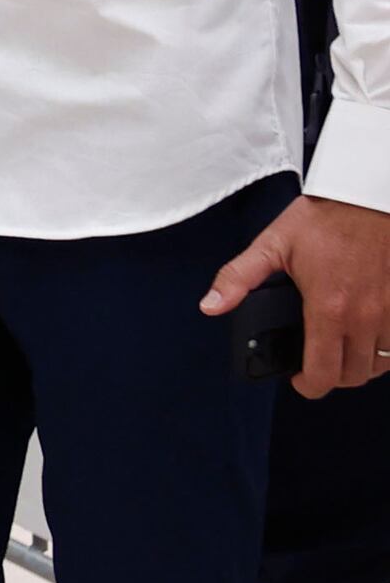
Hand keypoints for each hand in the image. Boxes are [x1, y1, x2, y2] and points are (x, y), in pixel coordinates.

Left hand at [212, 191, 389, 400]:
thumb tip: (210, 305)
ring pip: (381, 364)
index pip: (324, 373)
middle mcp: (365, 316)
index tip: (298, 379)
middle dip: (332, 378)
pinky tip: (366, 338)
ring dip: (359, 366)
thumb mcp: (272, 244)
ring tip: (338, 352)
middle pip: (355, 376)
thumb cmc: (324, 217)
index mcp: (329, 308)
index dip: (308, 386)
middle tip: (315, 366)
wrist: (368, 196)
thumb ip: (238, 278)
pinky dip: (384, 350)